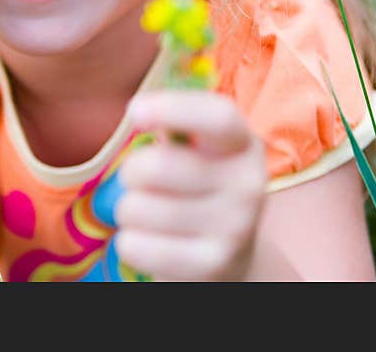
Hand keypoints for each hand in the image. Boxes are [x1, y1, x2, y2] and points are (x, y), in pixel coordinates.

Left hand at [114, 90, 266, 280]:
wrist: (230, 255)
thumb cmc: (198, 186)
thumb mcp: (199, 151)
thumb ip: (175, 127)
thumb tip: (138, 110)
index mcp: (243, 145)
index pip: (218, 118)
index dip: (172, 109)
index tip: (134, 111)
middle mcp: (248, 185)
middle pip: (158, 166)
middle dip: (131, 171)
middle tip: (137, 179)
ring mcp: (234, 229)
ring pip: (139, 208)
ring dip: (127, 210)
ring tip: (147, 213)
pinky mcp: (212, 266)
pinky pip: (137, 247)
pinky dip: (128, 243)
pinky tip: (148, 240)